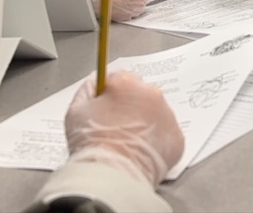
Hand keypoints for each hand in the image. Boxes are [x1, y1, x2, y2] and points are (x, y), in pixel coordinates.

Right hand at [65, 71, 184, 186]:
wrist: (111, 174)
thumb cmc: (92, 144)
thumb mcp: (76, 110)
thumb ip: (87, 89)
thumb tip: (96, 83)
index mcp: (127, 84)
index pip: (120, 78)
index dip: (110, 94)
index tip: (105, 107)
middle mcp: (152, 95)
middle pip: (140, 94)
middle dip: (129, 107)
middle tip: (114, 128)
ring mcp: (168, 116)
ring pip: (154, 114)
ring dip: (144, 123)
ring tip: (126, 143)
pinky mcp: (177, 138)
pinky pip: (165, 134)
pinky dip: (155, 141)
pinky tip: (140, 152)